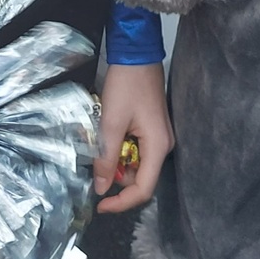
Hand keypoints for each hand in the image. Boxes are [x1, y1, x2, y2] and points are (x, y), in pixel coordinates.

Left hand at [94, 62, 171, 212]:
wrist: (136, 54)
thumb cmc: (126, 84)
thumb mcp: (111, 123)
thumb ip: (106, 158)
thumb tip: (102, 188)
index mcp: (158, 147)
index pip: (144, 189)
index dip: (121, 202)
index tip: (100, 205)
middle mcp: (163, 145)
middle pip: (141, 178)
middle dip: (117, 179)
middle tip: (95, 167)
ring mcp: (159, 137)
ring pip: (137, 164)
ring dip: (117, 163)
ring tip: (99, 147)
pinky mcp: (152, 129)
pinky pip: (137, 150)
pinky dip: (121, 150)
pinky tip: (108, 137)